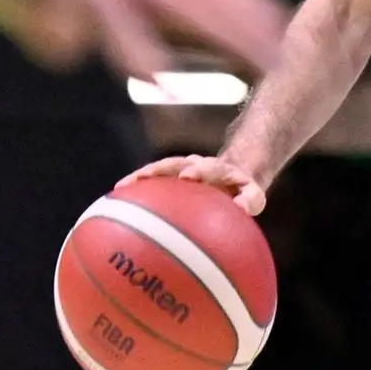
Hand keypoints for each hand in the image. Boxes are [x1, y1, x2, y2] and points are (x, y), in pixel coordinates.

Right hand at [0, 0, 290, 80]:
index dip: (250, 8)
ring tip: (258, 67)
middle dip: (254, 26)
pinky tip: (158, 78)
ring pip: (172, 4)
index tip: (290, 36)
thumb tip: (116, 58)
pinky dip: (136, 48)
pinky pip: (106, 21)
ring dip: (221, 36)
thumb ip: (98, 21)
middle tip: (297, 59)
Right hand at [125, 153, 268, 217]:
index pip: (208, 166)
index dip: (198, 169)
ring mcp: (180, 169)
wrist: (233, 177)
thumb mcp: (253, 195)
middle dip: (161, 169)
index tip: (187, 176)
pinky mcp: (169, 177)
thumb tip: (242, 207)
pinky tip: (116, 200)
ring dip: (142, 176)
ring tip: (122, 186)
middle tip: (143, 177)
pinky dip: (135, 188)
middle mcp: (195, 164)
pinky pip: (151, 181)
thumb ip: (252, 200)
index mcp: (217, 169)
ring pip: (158, 169)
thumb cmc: (242, 192)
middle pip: (176, 162)